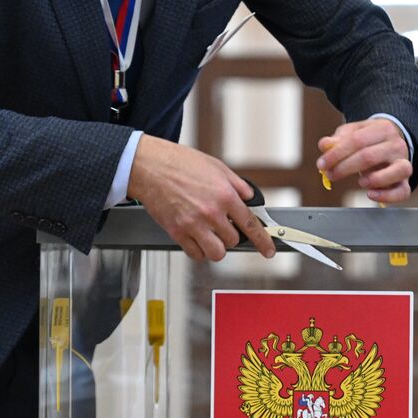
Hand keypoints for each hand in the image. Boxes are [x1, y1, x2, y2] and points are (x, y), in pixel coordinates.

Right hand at [126, 135, 275, 262]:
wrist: (150, 167)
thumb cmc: (179, 163)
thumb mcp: (217, 166)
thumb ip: (237, 184)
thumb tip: (250, 197)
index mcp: (225, 195)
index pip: (250, 224)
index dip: (262, 240)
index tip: (268, 250)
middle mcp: (211, 212)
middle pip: (233, 240)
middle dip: (232, 235)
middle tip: (223, 226)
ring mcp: (194, 224)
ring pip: (216, 253)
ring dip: (217, 247)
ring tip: (211, 235)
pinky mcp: (177, 232)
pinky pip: (195, 254)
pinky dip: (199, 250)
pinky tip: (197, 238)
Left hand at [316, 118, 413, 202]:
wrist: (390, 143)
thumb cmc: (368, 140)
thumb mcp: (353, 133)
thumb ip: (338, 139)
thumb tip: (324, 145)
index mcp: (383, 128)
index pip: (357, 140)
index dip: (336, 154)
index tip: (322, 164)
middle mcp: (397, 145)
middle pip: (370, 156)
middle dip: (345, 168)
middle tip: (330, 175)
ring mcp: (404, 163)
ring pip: (398, 170)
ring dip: (375, 179)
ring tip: (359, 181)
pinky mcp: (405, 181)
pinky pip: (403, 191)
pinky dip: (387, 195)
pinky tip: (370, 194)